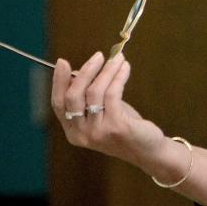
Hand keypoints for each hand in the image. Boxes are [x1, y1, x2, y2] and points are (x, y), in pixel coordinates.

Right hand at [51, 51, 167, 170]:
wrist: (148, 150)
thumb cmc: (124, 127)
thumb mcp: (102, 113)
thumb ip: (89, 97)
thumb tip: (82, 71)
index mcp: (73, 132)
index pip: (58, 104)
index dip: (58, 81)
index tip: (62, 62)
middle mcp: (81, 134)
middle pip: (73, 96)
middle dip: (85, 72)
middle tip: (98, 56)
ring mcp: (98, 132)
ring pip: (95, 92)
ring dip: (107, 71)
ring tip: (118, 58)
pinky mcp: (116, 127)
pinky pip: (113, 94)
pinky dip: (118, 77)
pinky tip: (125, 68)